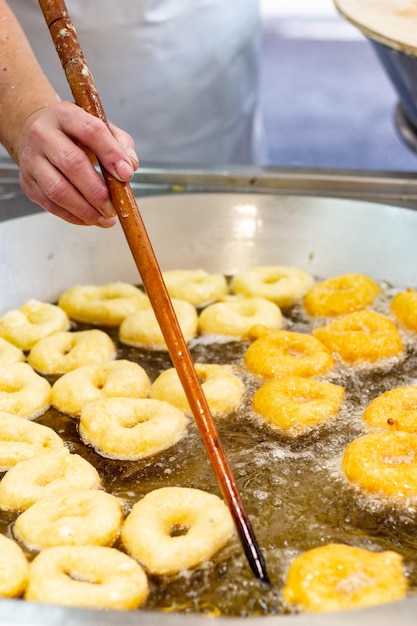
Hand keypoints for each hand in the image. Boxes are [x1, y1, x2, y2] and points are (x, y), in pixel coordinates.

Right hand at [17, 101, 138, 227]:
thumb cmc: (76, 134)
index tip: (126, 175)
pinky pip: (51, 205)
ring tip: (105, 218)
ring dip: (85, 209)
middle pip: (71, 163)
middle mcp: (43, 134)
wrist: (38, 135)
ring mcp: (32, 160)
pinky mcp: (28, 183)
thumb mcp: (101, 128)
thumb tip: (129, 168)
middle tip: (114, 207)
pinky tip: (91, 219)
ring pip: (58, 190)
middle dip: (97, 191)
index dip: (111, 154)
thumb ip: (120, 145)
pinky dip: (74, 216)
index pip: (91, 131)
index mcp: (65, 115)